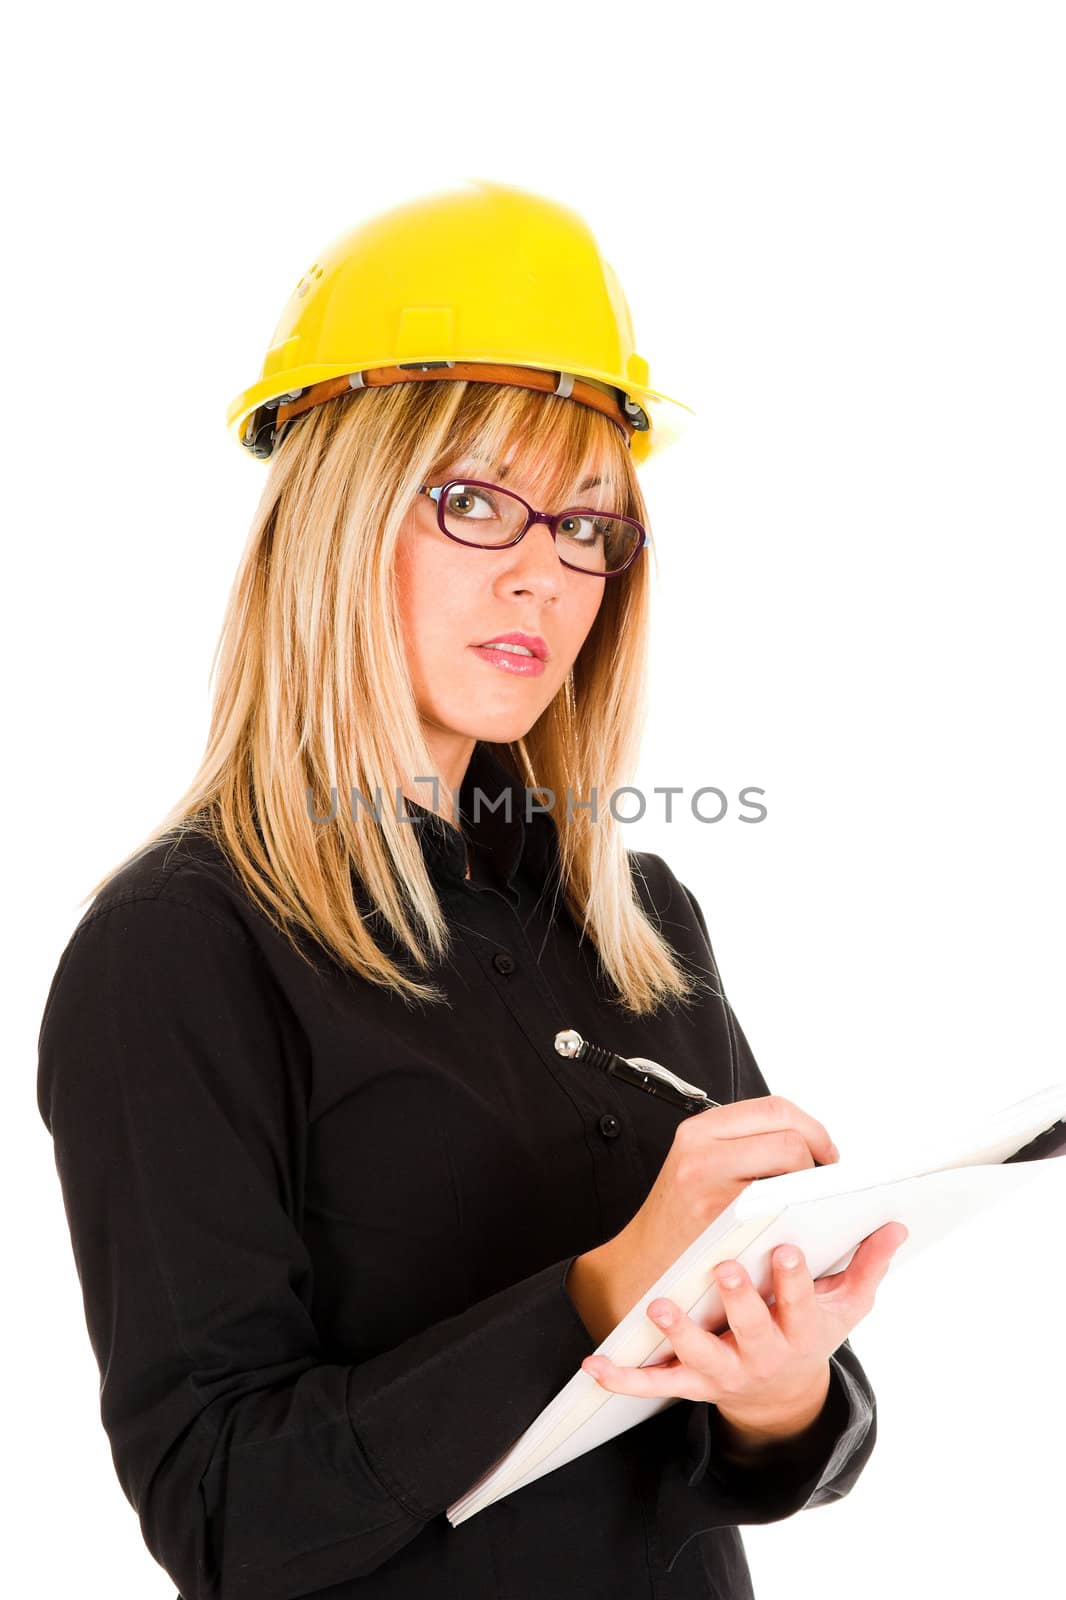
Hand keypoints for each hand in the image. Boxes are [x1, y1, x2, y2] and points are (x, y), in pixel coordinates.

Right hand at [566, 1093, 839, 1346]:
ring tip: (811, 1200)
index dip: (812, 1128)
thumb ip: (741, 1146)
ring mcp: (711, 1187)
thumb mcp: (698, 1165)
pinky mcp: (722, 1221)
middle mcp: (701, 1152)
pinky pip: (781, 1204)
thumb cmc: (682, 1222)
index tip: (825, 1151)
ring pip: (790, 1165)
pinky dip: (800, 1210)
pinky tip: (799, 1222)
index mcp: (699, 1131)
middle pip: (788, 1133)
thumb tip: (808, 1141)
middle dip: (818, 1153)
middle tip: (825, 1177)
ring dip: (811, 1184)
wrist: (642, 1268)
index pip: (773, 1109)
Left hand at [580, 1220, 907, 1437]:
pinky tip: (596, 1364)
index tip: (787, 1247)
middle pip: (752, 1329)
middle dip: (740, 1301)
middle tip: (725, 1268)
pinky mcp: (691, 1383)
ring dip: (680, 1334)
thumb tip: (894, 1224)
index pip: (800, 1303)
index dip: (793, 1279)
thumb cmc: (809, 1331)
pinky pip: (654, 1385)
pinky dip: (624, 1377)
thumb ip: (868, 1264)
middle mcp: (763, 1353)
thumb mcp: (845, 1305)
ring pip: (701, 1357)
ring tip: (661, 1307)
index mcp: (801, 1330)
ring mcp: (725, 1370)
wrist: (781, 1393)